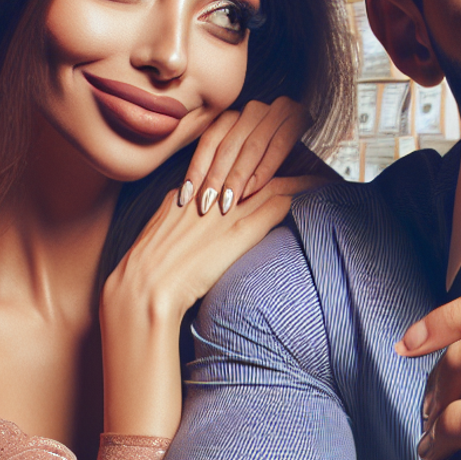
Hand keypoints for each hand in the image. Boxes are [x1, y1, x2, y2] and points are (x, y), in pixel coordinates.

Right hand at [100, 170, 323, 436]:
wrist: (139, 304)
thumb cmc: (145, 294)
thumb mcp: (157, 258)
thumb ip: (178, 244)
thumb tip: (193, 254)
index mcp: (178, 200)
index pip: (220, 169)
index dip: (248, 165)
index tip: (270, 161)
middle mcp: (200, 199)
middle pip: (246, 166)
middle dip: (275, 158)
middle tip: (305, 155)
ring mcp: (218, 214)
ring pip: (266, 180)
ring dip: (296, 174)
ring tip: (321, 169)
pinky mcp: (234, 232)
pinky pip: (275, 202)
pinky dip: (301, 193)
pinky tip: (320, 189)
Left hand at [178, 97, 312, 215]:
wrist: (320, 159)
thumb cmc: (278, 172)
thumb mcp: (243, 166)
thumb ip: (221, 169)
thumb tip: (185, 190)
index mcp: (237, 115)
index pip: (209, 141)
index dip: (197, 168)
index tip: (185, 195)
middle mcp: (255, 108)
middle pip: (227, 145)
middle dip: (214, 177)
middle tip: (204, 204)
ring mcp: (277, 109)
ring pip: (250, 146)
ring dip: (237, 177)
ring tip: (226, 203)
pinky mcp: (298, 116)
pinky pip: (276, 146)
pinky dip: (263, 170)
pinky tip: (251, 191)